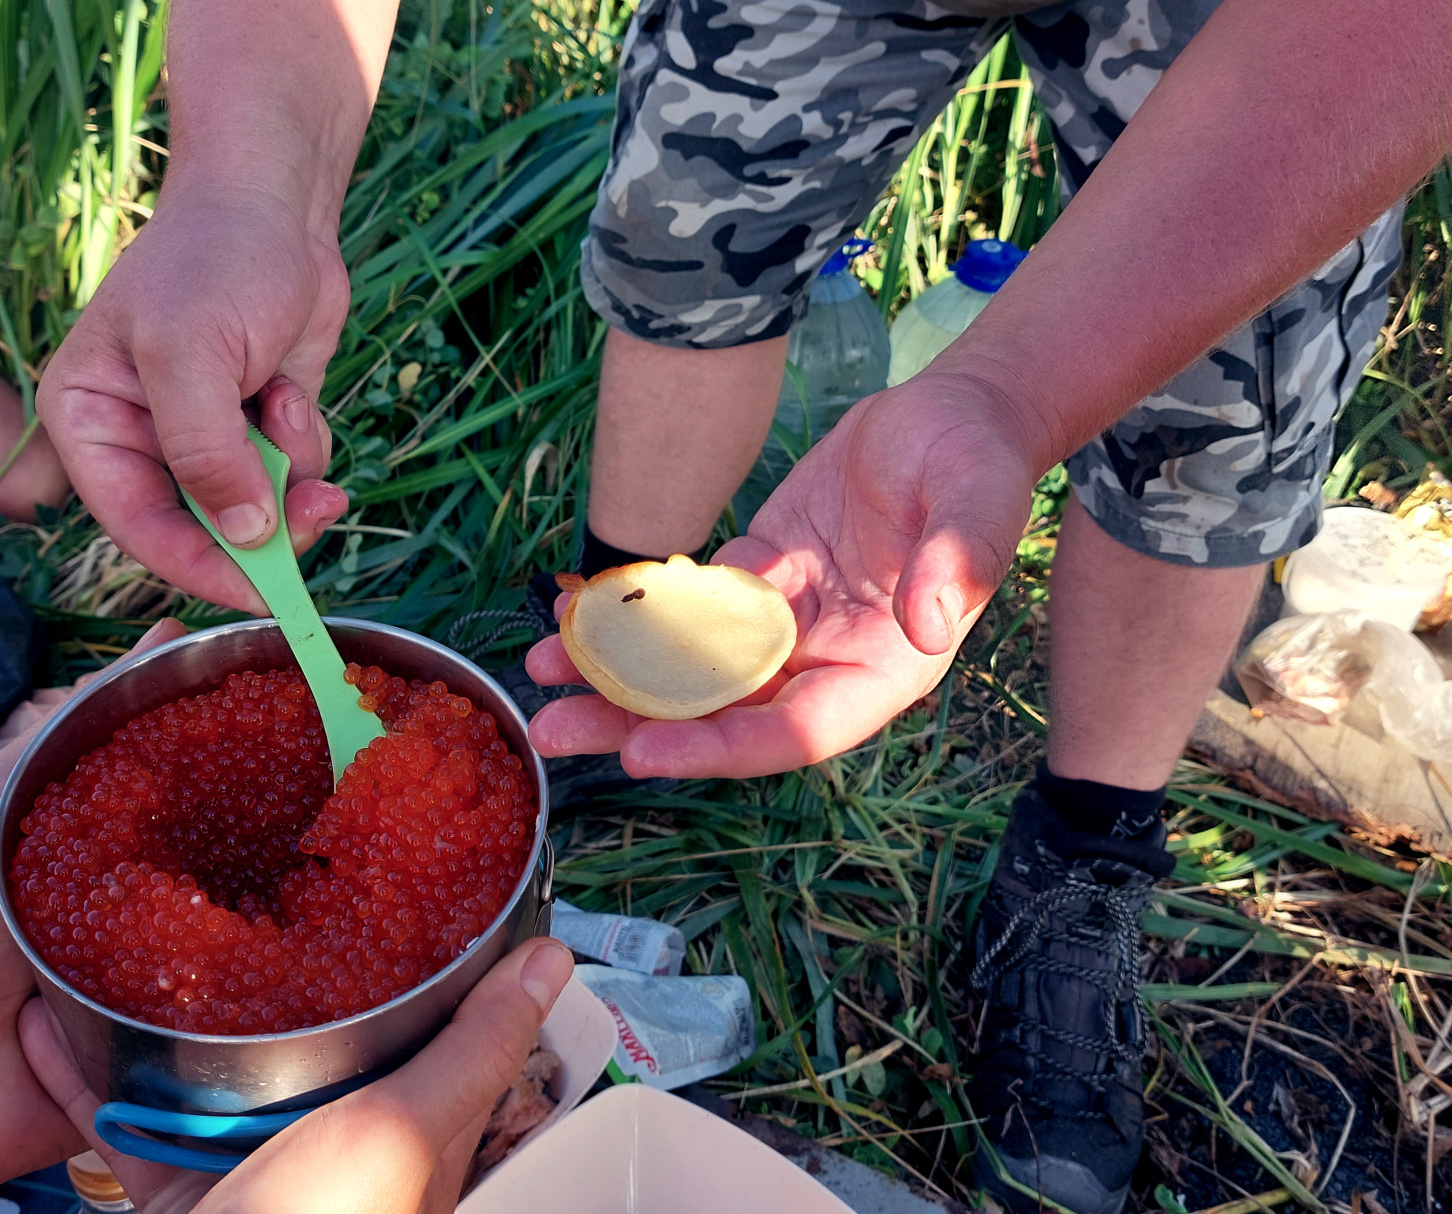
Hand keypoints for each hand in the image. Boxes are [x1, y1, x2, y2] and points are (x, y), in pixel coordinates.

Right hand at [20, 937, 574, 1213]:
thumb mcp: (402, 1130)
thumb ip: (472, 1049)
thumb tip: (552, 963)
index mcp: (408, 1127)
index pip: (433, 1026)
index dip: (419, 955)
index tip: (383, 878)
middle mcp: (336, 1141)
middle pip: (309, 1037)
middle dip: (270, 973)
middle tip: (235, 886)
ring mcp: (255, 1167)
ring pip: (213, 1072)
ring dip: (169, 1014)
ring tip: (137, 937)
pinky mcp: (183, 1194)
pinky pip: (134, 1124)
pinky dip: (91, 1080)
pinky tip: (52, 1032)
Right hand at [36, 183, 351, 613]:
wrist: (276, 200)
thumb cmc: (213, 260)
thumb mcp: (190, 357)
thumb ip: (206, 454)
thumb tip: (245, 537)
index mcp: (91, 424)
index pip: (138, 527)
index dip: (198, 568)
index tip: (259, 595)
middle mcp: (143, 439)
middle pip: (204, 530)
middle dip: (263, 529)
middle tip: (315, 517)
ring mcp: (206, 434)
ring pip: (259, 507)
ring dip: (289, 475)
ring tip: (287, 407)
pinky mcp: (261, 425)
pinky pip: (292, 474)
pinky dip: (306, 443)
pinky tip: (293, 388)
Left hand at [527, 373, 1042, 776]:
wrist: (952, 413)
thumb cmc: (976, 457)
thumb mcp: (978, 497)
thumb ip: (959, 559)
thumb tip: (930, 624)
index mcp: (883, 668)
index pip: (796, 731)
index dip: (721, 746)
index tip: (646, 750)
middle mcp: (827, 658)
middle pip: (726, 713)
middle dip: (638, 725)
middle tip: (552, 731)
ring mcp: (787, 620)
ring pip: (695, 666)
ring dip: (619, 674)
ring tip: (541, 668)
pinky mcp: (758, 574)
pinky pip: (689, 604)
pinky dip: (635, 610)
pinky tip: (578, 607)